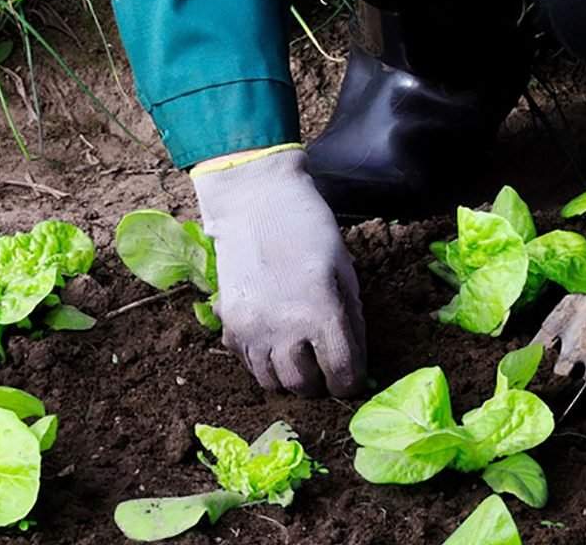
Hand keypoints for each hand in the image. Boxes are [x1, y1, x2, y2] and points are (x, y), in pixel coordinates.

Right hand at [191, 146, 365, 395]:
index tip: (350, 376)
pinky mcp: (229, 321)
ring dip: (287, 376)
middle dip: (319, 383)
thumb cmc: (308, 228)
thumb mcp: (344, 270)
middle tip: (323, 367)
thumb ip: (351, 319)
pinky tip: (271, 341)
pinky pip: (245, 361)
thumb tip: (356, 359)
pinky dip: (260, 361)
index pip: (342, 375)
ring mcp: (252, 327)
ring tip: (296, 358)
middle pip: (304, 385)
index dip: (351, 383)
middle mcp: (285, 329)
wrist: (255, 200)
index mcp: (322, 313)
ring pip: (270, 381)